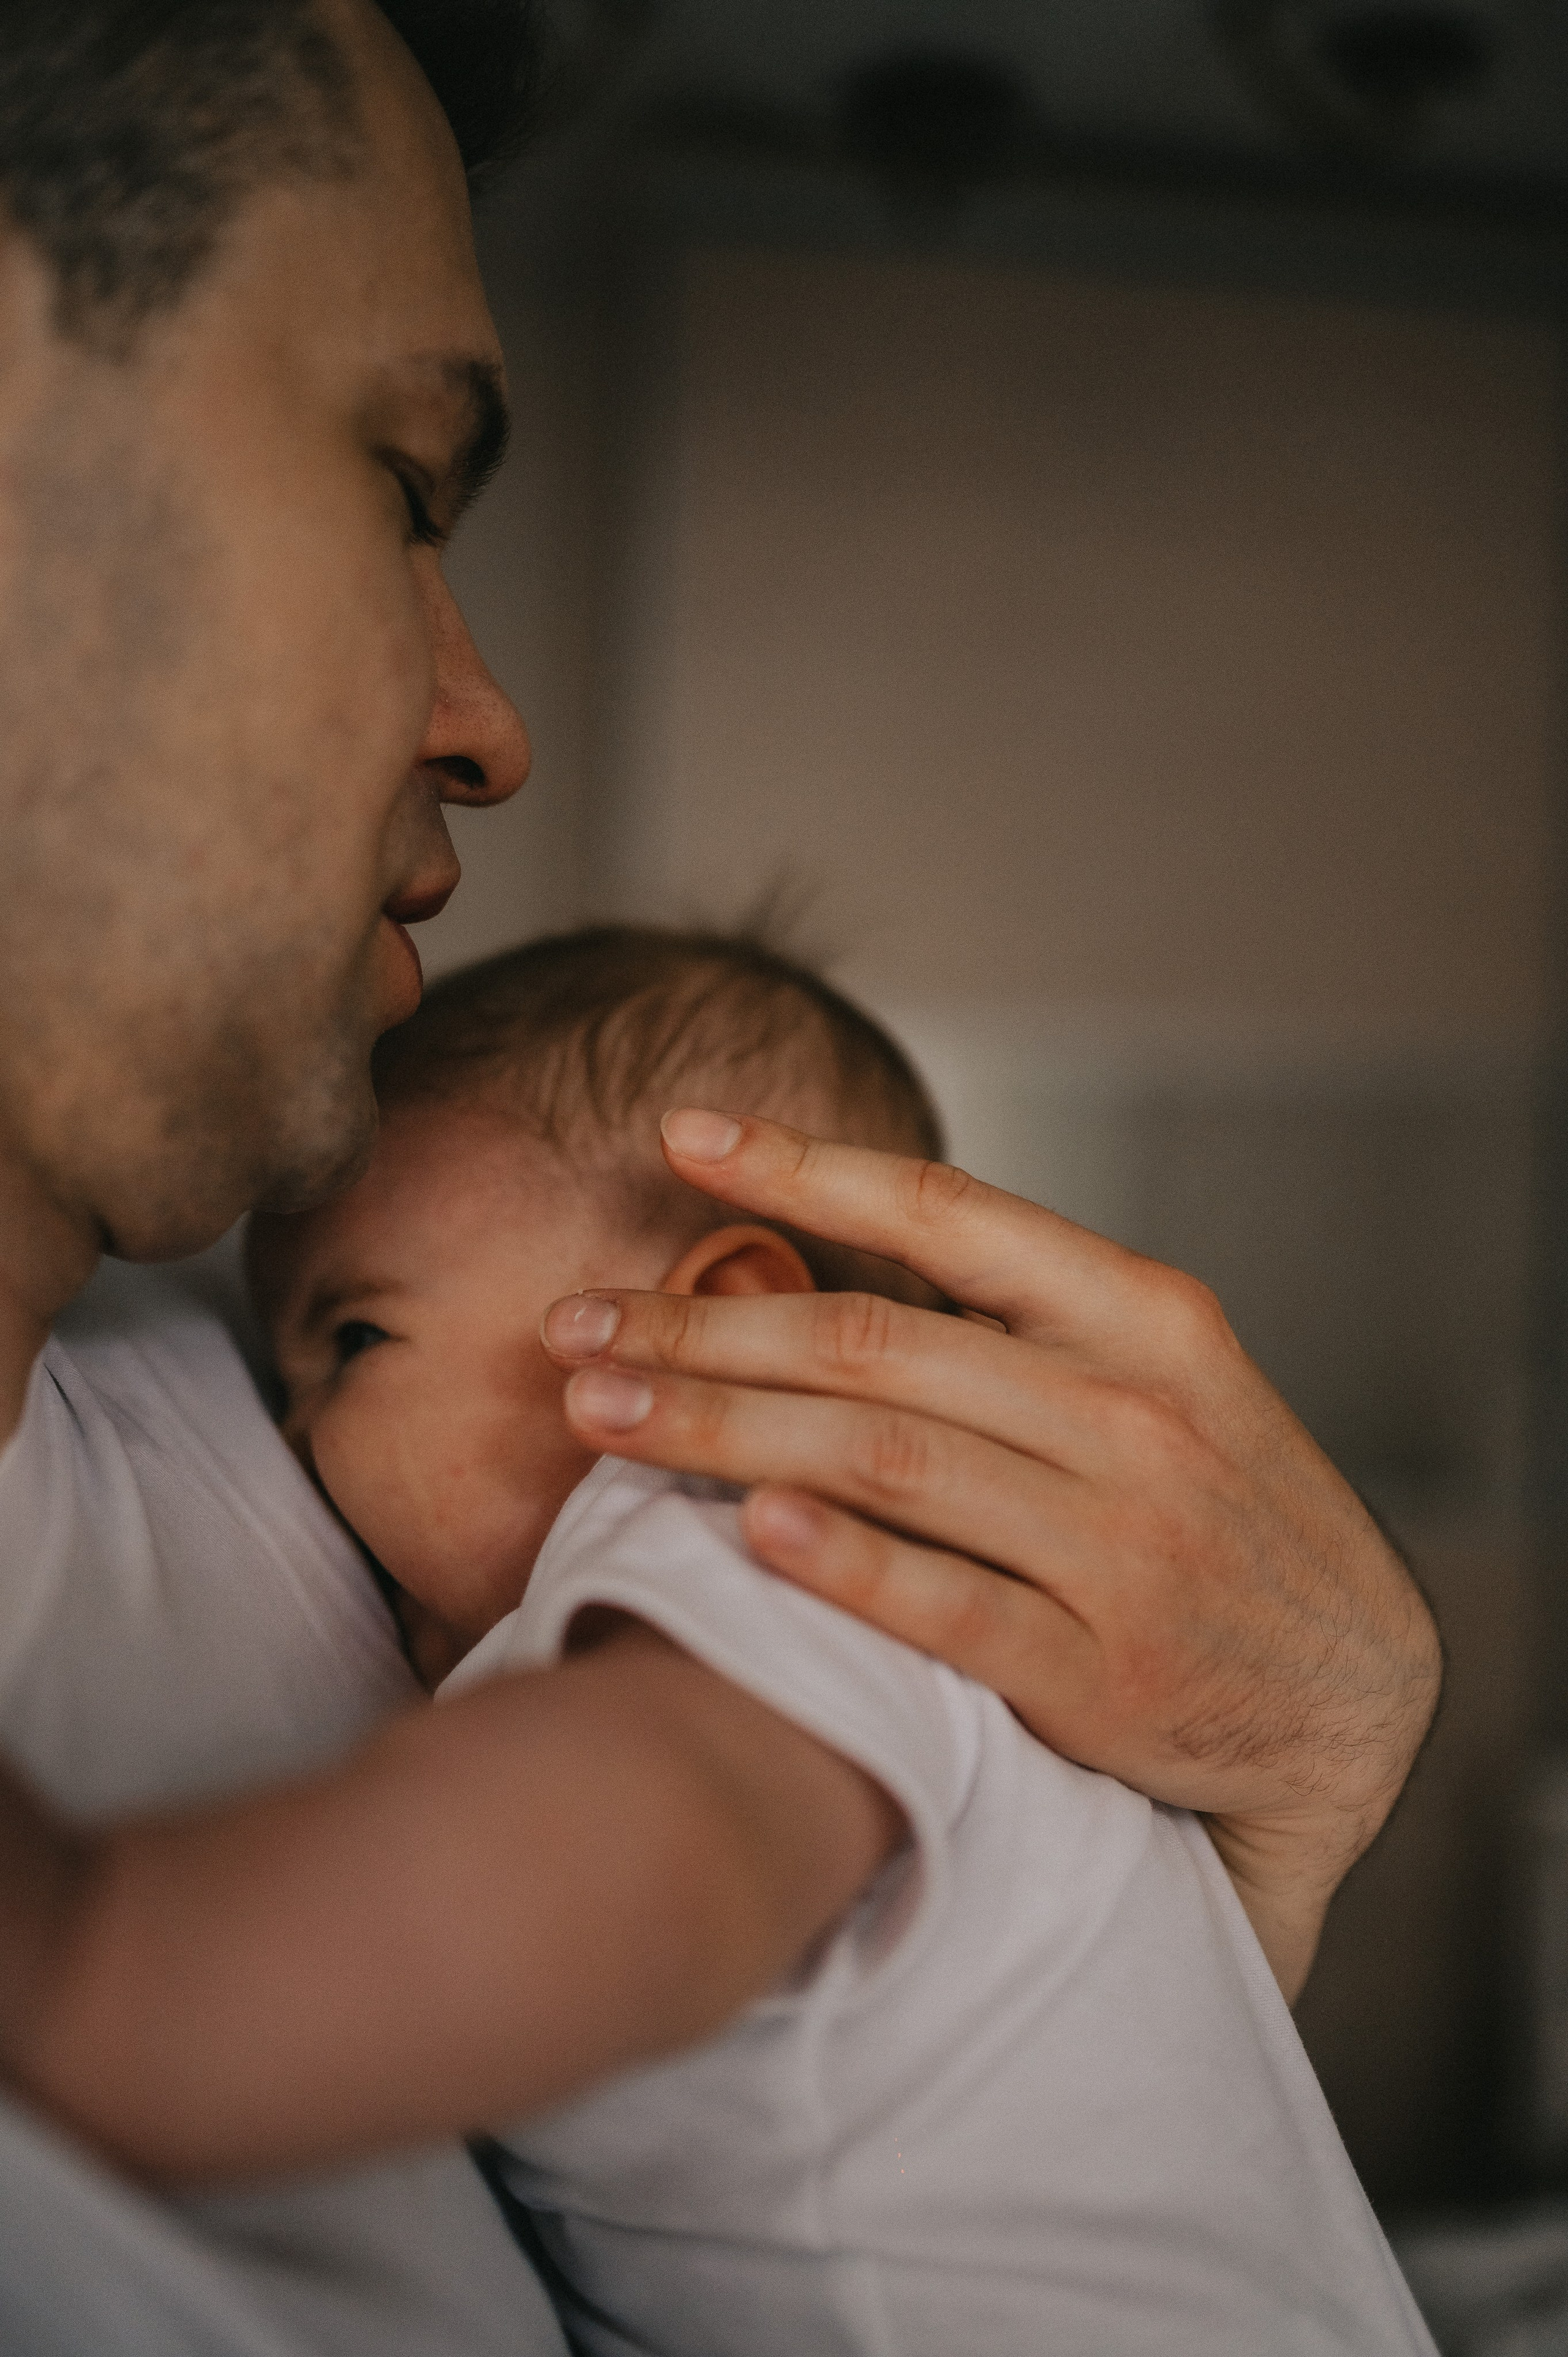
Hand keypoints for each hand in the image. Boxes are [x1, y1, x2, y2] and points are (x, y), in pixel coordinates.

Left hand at [542, 1110, 1442, 2000]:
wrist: (1353, 1692)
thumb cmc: (1220, 1509)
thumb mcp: (1161, 1375)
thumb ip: (1019, 1322)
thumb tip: (826, 1264)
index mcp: (1143, 1317)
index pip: (951, 1211)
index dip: (805, 1165)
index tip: (678, 1132)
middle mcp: (1131, 1416)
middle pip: (876, 1346)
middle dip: (703, 1329)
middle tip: (573, 1325)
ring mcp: (1119, 1546)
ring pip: (884, 1463)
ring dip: (721, 1433)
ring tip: (595, 1414)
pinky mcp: (1101, 1676)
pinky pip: (944, 1607)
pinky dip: (838, 1564)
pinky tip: (740, 1531)